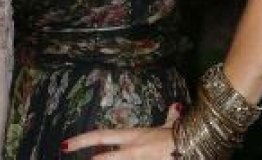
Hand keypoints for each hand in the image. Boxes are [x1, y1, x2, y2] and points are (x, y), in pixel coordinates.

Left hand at [61, 103, 182, 158]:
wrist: (197, 146)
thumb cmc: (183, 137)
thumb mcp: (171, 126)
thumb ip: (169, 118)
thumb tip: (174, 108)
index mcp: (134, 136)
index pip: (103, 136)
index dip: (83, 140)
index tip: (66, 144)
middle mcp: (133, 150)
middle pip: (104, 155)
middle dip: (85, 153)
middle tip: (64, 149)